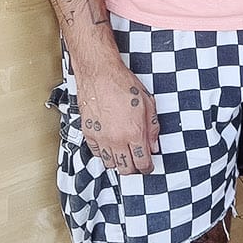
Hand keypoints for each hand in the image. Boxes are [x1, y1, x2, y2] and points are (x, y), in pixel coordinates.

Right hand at [72, 56, 160, 174]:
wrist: (99, 73)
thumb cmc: (122, 83)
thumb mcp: (148, 103)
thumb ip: (152, 128)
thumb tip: (154, 145)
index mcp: (134, 132)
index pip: (142, 162)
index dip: (147, 167)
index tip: (148, 166)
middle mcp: (116, 139)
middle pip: (126, 169)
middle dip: (134, 169)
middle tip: (137, 163)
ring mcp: (101, 138)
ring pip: (110, 164)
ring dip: (118, 162)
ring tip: (124, 154)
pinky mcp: (88, 133)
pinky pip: (96, 153)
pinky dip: (104, 153)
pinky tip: (110, 146)